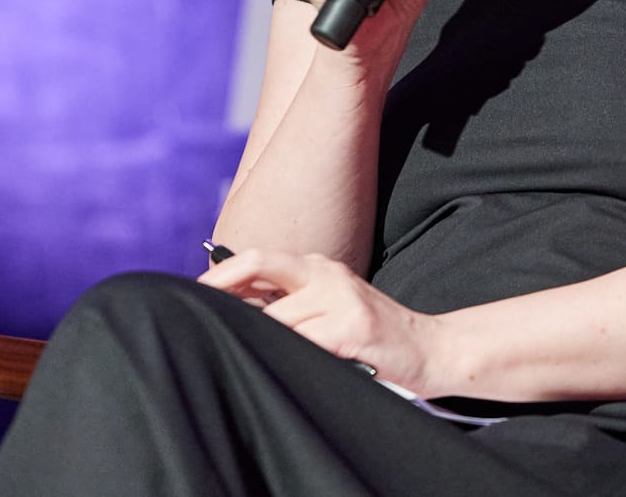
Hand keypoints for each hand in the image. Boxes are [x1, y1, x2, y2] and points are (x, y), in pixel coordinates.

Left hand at [199, 249, 459, 397]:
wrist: (429, 349)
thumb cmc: (371, 337)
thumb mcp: (330, 309)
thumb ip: (292, 306)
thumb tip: (235, 311)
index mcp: (318, 267)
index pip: (259, 259)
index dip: (222, 273)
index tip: (195, 293)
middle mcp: (327, 273)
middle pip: (261, 262)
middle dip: (222, 284)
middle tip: (196, 310)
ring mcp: (341, 297)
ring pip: (276, 315)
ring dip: (255, 335)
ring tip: (236, 351)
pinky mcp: (353, 326)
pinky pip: (303, 341)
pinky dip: (287, 354)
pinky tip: (282, 366)